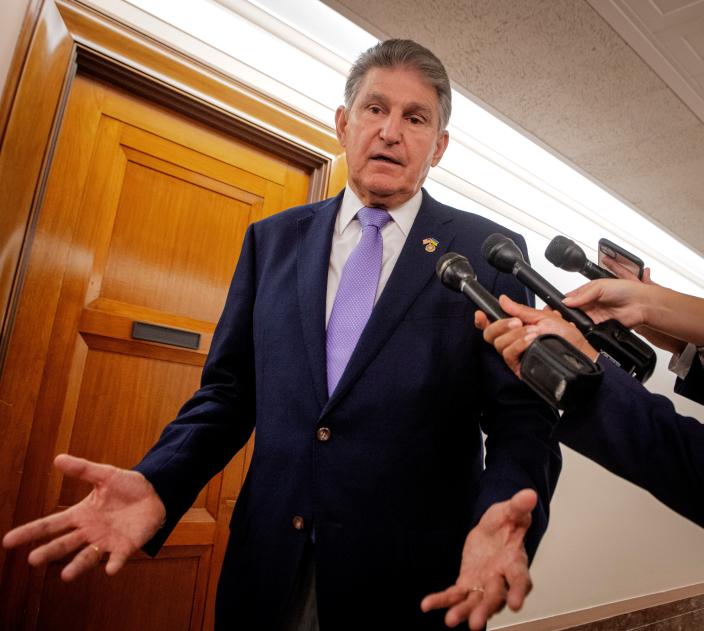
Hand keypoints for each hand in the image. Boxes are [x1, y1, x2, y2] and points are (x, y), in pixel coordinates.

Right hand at [2, 454, 165, 580]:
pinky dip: (114, 564)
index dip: (30, 532)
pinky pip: (117, 558)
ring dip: (77, 566)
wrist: (155, 493)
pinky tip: (110, 569)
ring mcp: (106, 541)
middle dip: (49, 552)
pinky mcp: (125, 547)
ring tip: (66, 575)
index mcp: (81, 514)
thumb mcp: (105, 475)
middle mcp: (89, 531)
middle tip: (33, 559)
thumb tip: (57, 458)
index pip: (50, 525)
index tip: (7, 541)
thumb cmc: (127, 485)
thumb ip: (82, 469)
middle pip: (64, 544)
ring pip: (87, 556)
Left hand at [421, 489, 536, 628]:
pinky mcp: (467, 583)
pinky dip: (441, 600)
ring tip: (451, 620)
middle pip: (494, 598)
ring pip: (474, 602)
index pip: (520, 580)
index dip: (518, 592)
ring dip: (463, 612)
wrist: (494, 530)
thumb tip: (529, 495)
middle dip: (485, 610)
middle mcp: (501, 579)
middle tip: (476, 623)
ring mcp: (483, 584)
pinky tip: (426, 605)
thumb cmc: (506, 522)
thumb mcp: (510, 511)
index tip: (515, 605)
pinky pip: (454, 594)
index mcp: (515, 563)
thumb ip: (518, 506)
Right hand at [475, 296, 596, 377]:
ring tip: (532, 332)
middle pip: (489, 334)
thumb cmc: (568, 337)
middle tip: (517, 321)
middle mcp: (513, 342)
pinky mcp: (519, 367)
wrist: (580, 354)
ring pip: (499, 344)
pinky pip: (508, 355)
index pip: (491, 325)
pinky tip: (529, 340)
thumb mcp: (544, 317)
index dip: (482, 320)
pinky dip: (518, 344)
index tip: (480, 314)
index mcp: (516, 328)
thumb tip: (503, 300)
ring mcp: (516, 355)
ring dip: (515, 335)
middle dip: (500, 325)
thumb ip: (521, 310)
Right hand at [562, 277, 687, 352]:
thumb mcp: (600, 287)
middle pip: (572, 311)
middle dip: (566, 313)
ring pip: (578, 321)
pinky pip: (588, 329)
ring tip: (570, 320)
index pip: (570, 298)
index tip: (554, 306)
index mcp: (588, 292)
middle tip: (560, 314)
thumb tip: (566, 301)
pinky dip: (584, 328)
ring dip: (574, 321)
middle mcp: (591, 304)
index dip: (563, 302)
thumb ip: (582, 295)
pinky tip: (581, 326)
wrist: (641, 304)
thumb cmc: (626, 290)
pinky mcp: (600, 326)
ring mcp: (595, 316)